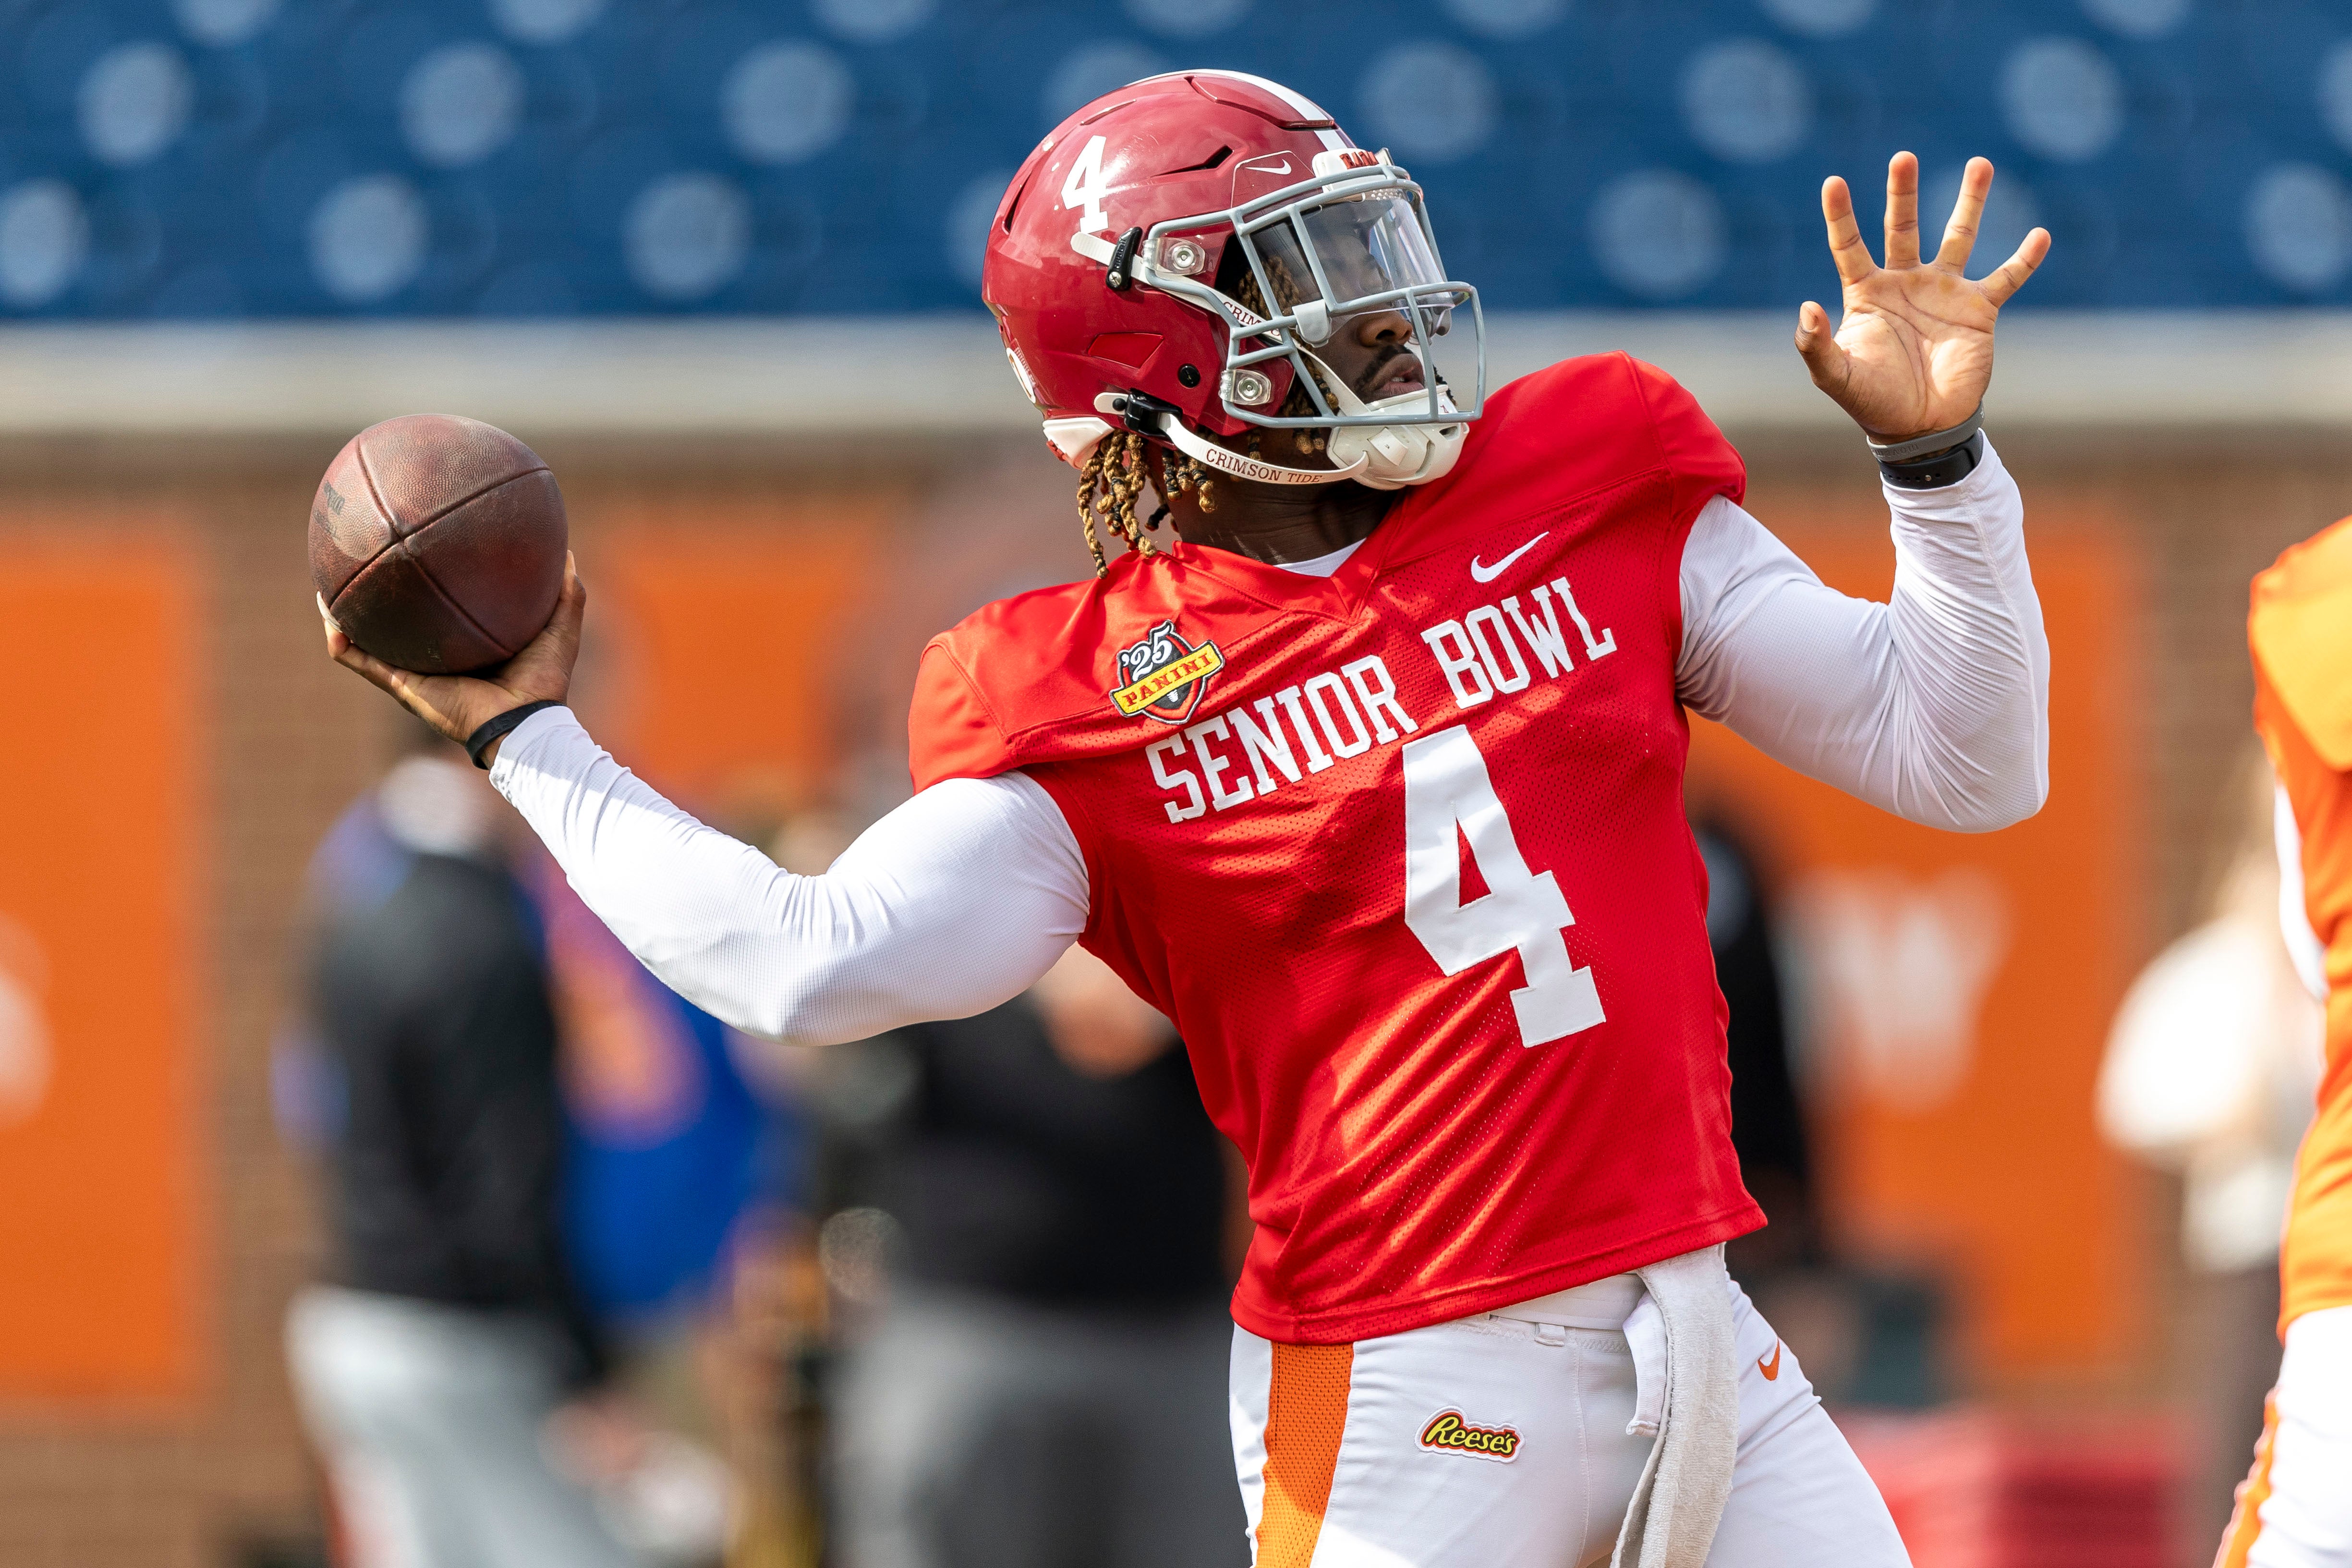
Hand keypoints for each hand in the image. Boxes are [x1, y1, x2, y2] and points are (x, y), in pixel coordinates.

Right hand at [321, 553, 584, 764]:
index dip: (427, 592)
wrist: (525, 723)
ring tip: (326, 587)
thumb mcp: (559, 626)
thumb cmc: (545, 681)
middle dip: (379, 601)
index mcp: (466, 648)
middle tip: (365, 566)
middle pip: (399, 627)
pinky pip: (360, 660)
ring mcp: (414, 674)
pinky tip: (327, 612)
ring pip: (368, 641)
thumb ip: (566, 590)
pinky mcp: (401, 686)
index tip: (417, 560)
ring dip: (345, 616)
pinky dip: (340, 639)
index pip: (439, 616)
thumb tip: (566, 551)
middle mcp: (436, 660)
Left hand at [1795, 153, 2048, 442]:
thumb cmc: (1873, 402)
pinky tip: (2040, 234)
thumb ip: (1815, 345)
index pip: (1849, 245)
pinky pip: (2006, 277)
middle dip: (1902, 193)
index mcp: (1867, 294)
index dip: (1841, 215)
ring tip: (1979, 163)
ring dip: (1969, 202)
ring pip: (1958, 237)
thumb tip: (1806, 307)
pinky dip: (2025, 258)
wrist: (1920, 428)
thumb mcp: (1836, 377)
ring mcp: (1944, 293)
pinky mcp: (1979, 310)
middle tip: (1903, 157)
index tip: (1833, 182)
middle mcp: (1905, 284)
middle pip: (1901, 227)